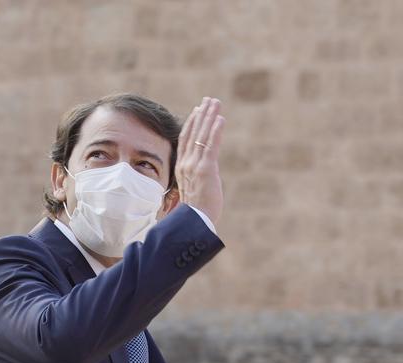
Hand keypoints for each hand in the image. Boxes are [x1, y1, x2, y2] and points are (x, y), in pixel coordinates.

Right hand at [175, 97, 225, 225]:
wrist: (193, 223)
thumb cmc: (194, 213)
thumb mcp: (193, 191)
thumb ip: (197, 178)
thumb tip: (203, 175)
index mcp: (181, 168)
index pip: (185, 140)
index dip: (191, 124)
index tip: (197, 111)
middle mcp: (186, 164)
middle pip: (193, 133)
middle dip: (202, 115)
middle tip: (209, 100)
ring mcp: (194, 166)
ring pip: (202, 136)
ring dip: (209, 117)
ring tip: (216, 103)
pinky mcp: (206, 169)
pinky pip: (211, 146)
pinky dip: (215, 131)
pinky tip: (220, 119)